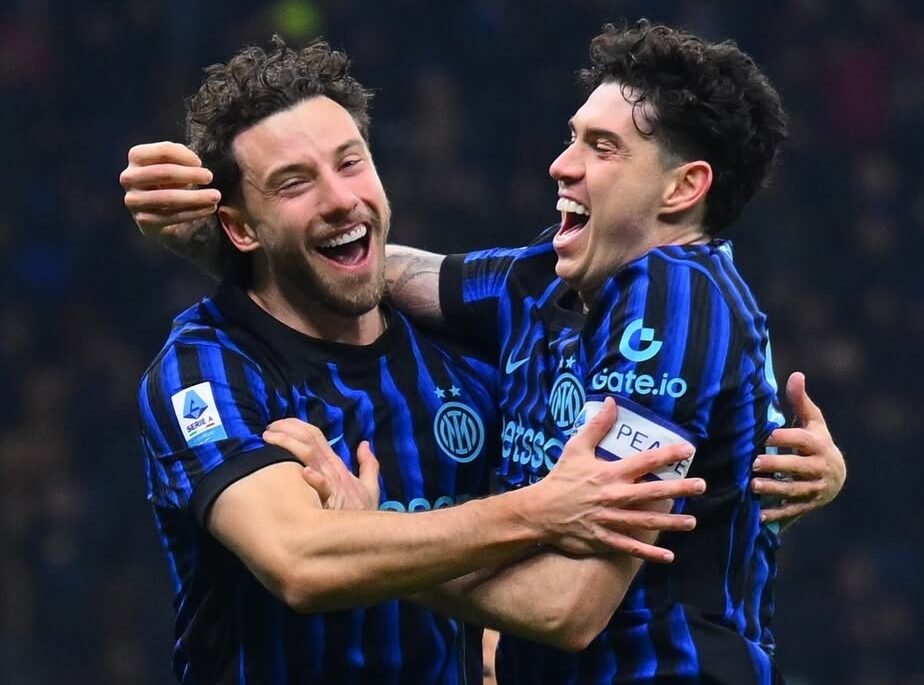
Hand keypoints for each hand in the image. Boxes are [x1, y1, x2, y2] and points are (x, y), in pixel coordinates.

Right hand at [120, 141, 220, 238]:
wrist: (157, 211)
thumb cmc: (169, 180)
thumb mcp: (173, 163)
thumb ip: (181, 156)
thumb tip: (195, 163)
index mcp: (136, 157)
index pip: (163, 151)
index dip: (185, 156)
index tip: (200, 162)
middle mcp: (129, 178)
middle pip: (165, 173)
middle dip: (192, 175)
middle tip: (210, 177)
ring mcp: (134, 200)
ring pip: (169, 198)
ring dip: (197, 197)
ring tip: (216, 196)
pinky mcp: (144, 220)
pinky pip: (173, 216)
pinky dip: (195, 212)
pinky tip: (209, 209)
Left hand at [263, 419, 379, 510]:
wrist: (366, 536)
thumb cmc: (361, 515)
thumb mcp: (369, 488)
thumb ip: (368, 465)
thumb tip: (364, 444)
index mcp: (336, 465)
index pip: (316, 436)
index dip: (297, 426)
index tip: (278, 423)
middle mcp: (331, 470)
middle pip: (309, 441)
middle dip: (288, 430)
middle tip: (269, 427)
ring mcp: (330, 484)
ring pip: (309, 456)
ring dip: (288, 444)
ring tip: (269, 438)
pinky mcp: (331, 501)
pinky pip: (323, 487)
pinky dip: (316, 478)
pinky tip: (305, 472)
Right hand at [533, 398, 704, 562]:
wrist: (540, 511)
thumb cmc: (560, 478)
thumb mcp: (576, 448)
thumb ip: (596, 426)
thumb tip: (611, 402)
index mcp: (610, 473)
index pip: (644, 461)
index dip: (668, 454)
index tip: (688, 450)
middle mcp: (614, 496)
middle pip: (652, 492)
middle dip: (679, 489)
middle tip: (701, 486)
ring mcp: (610, 519)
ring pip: (646, 521)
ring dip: (670, 522)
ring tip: (692, 522)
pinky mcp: (604, 538)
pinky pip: (630, 547)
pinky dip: (649, 553)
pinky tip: (668, 557)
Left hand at [752, 372, 845, 523]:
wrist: (836, 474)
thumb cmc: (815, 441)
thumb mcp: (812, 421)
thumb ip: (801, 400)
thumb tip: (796, 374)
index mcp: (818, 444)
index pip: (802, 440)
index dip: (785, 437)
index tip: (766, 435)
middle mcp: (820, 468)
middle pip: (799, 467)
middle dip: (777, 465)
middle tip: (754, 463)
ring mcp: (816, 488)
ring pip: (795, 490)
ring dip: (774, 490)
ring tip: (752, 486)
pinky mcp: (809, 505)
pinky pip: (793, 511)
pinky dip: (776, 514)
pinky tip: (758, 516)